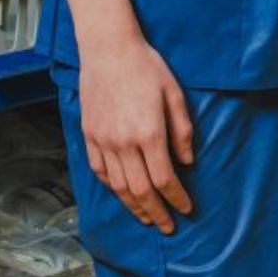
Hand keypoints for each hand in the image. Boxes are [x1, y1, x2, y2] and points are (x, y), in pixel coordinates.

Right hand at [78, 35, 194, 233]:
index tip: (186, 209)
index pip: (165, 179)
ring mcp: (103, 141)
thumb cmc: (147, 68)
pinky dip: (112, 187)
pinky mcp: (89, 136)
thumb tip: (188, 162)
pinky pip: (100, 171)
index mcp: (149, 133)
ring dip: (133, 206)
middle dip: (156, 212)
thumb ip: (183, 130)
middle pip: (140, 190)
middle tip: (168, 226)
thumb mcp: (175, 94)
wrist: (108, 50)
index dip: (176, 198)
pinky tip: (122, 194)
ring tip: (147, 217)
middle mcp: (123, 143)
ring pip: (117, 186)